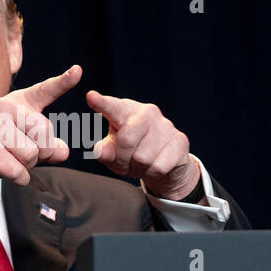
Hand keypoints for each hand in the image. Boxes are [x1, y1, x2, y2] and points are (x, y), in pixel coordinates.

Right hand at [0, 65, 81, 215]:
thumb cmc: (0, 151)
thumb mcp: (27, 144)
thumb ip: (48, 145)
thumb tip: (63, 151)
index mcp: (17, 103)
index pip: (44, 91)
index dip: (63, 82)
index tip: (78, 71)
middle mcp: (4, 108)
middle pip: (44, 133)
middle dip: (41, 152)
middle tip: (19, 152)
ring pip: (33, 154)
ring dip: (27, 165)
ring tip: (9, 159)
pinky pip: (20, 171)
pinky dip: (18, 178)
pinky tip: (3, 170)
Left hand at [85, 90, 200, 200]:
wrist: (165, 165)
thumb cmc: (132, 154)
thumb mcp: (114, 154)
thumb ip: (105, 152)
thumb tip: (101, 152)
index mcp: (125, 111)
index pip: (112, 108)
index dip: (102, 103)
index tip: (91, 96)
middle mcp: (147, 113)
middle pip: (127, 139)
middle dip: (122, 158)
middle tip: (125, 162)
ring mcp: (165, 125)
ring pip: (143, 158)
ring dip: (138, 168)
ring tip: (142, 163)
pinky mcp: (180, 141)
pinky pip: (158, 167)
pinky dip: (153, 173)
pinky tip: (155, 166)